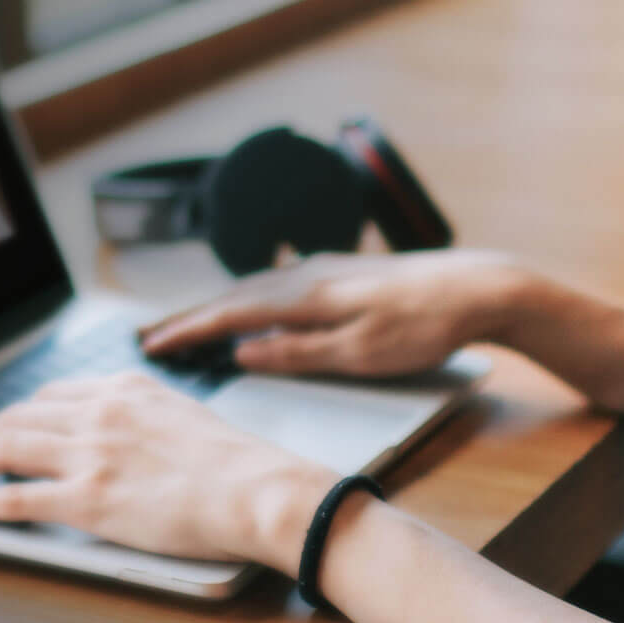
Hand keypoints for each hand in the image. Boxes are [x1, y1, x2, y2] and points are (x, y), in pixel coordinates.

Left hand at [0, 373, 334, 568]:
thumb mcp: (184, 416)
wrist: (258, 491)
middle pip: (19, 417)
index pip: (53, 396)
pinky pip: (16, 497)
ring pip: (7, 448)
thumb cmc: (238, 465)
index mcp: (124, 389)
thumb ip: (146, 417)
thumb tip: (131, 434)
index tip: (2, 424)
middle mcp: (99, 413)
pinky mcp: (87, 499)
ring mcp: (89, 455)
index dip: (19, 413)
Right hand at [138, 247, 538, 376]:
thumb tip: (241, 352)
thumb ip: (298, 353)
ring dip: (215, 306)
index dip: (187, 331)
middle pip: (232, 296)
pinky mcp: (339, 271)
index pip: (230, 314)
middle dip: (188, 317)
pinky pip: (275, 284)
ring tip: (185, 324)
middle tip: (146, 337)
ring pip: (253, 287)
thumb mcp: (360, 355)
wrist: (476, 287)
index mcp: (306, 296)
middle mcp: (306, 273)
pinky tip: (247, 306)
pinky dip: (246, 298)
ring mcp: (322, 268)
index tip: (150, 345)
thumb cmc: (423, 327)